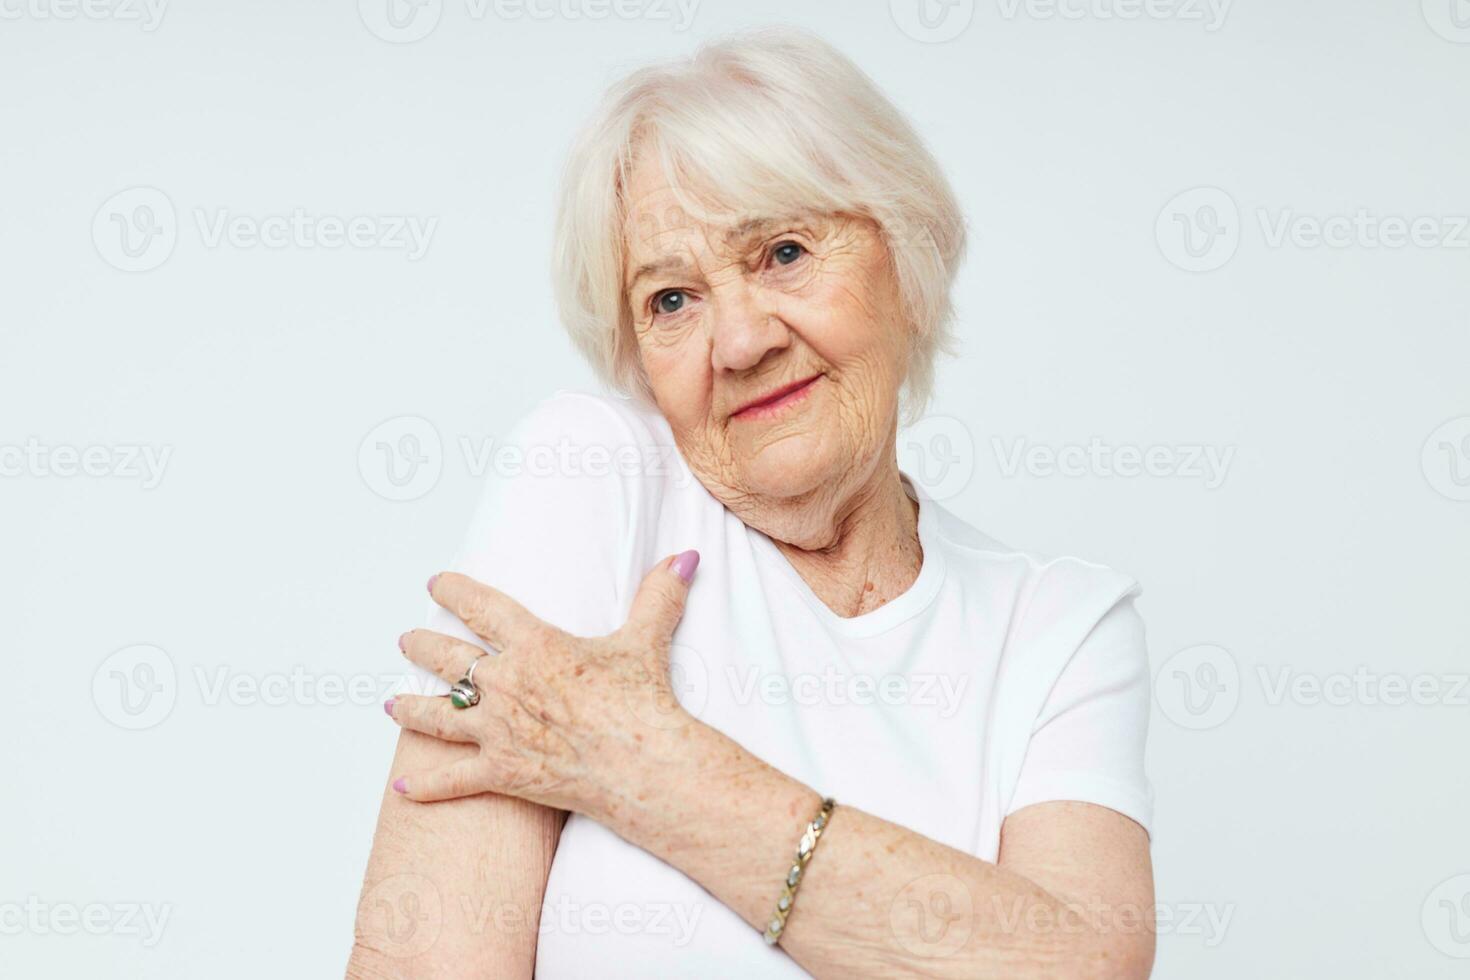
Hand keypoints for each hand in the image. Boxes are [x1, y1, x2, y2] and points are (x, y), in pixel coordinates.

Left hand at [384, 551, 700, 817]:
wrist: (640, 764)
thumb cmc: (642, 703)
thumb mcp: (646, 641)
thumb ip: (659, 596)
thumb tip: (684, 557)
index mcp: (534, 646)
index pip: (482, 608)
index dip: (454, 592)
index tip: (435, 584)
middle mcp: (505, 684)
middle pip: (448, 659)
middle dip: (422, 647)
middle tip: (406, 640)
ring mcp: (497, 730)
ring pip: (438, 715)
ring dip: (411, 708)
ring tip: (391, 704)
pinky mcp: (501, 772)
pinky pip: (453, 779)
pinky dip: (426, 785)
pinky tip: (404, 786)